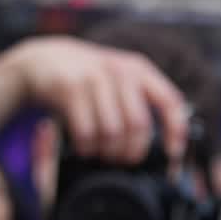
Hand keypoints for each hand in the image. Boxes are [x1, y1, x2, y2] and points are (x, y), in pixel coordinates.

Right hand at [8, 35, 188, 164]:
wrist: (45, 59)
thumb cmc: (89, 79)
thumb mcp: (119, 80)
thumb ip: (141, 102)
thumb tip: (167, 143)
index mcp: (140, 70)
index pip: (169, 101)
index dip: (175, 131)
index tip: (173, 154)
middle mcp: (120, 70)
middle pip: (139, 125)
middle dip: (132, 151)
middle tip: (123, 160)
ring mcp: (94, 77)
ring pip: (112, 132)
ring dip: (107, 152)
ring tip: (102, 153)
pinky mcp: (70, 88)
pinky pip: (86, 132)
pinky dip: (87, 148)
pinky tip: (85, 147)